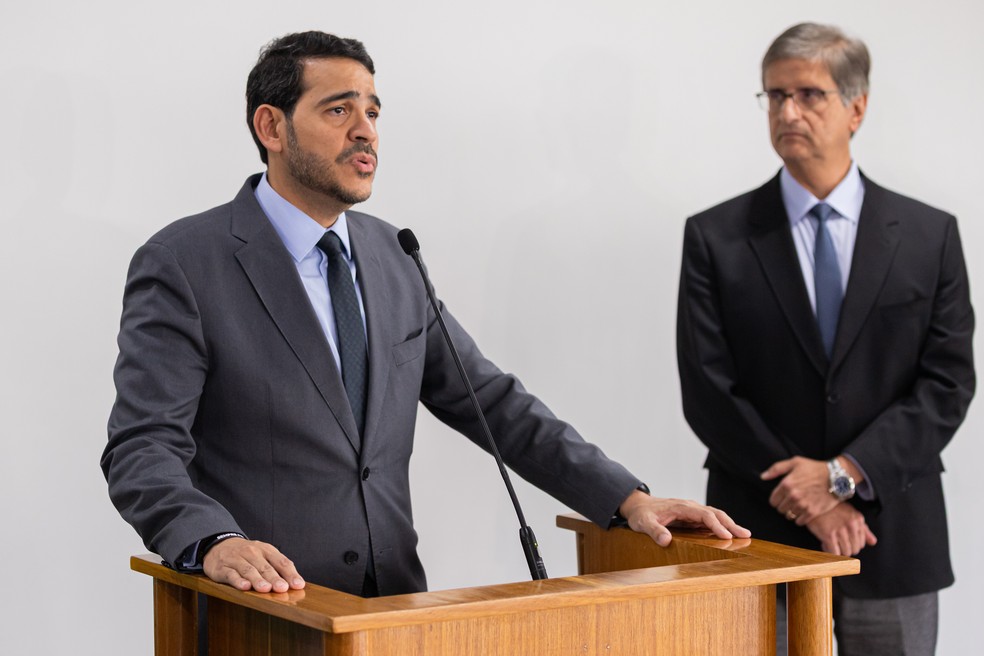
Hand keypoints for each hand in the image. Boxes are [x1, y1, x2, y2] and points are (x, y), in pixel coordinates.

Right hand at [203, 538, 304, 592]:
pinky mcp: (222, 568)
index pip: (281, 561)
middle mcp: (252, 553)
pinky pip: (231, 574)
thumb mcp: (264, 555)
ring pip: (249, 570)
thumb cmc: (247, 554)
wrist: (219, 545)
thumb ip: (278, 568)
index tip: (298, 585)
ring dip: (258, 580)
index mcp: (266, 550)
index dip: (290, 574)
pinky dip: (238, 580)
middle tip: (283, 588)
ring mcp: (236, 559)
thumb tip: (296, 583)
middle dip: (275, 578)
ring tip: (266, 589)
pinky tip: (245, 587)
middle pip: (265, 567)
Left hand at [618, 491, 750, 545]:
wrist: (638, 506)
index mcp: (681, 507)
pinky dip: (721, 526)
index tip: (727, 536)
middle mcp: (690, 507)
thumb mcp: (643, 523)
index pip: (704, 514)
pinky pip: (709, 521)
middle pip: (714, 513)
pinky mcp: (691, 517)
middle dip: (730, 523)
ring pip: (714, 516)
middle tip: (746, 535)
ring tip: (744, 536)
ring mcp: (692, 511)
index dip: (716, 525)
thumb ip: (654, 531)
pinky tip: (729, 535)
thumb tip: (666, 541)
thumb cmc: (641, 514)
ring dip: (729, 525)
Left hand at [761, 456, 837, 524]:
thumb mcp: (795, 462)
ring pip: (789, 516)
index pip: (773, 501)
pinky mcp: (812, 512)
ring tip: (798, 506)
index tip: (782, 498)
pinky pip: (799, 522)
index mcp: (786, 484)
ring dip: (792, 512)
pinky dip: (800, 519)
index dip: (776, 500)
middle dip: (784, 506)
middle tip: (791, 502)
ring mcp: (803, 505)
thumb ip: (776, 469)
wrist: (837, 477)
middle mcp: (793, 496)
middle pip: (780, 509)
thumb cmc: (815, 468)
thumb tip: (763, 477)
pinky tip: (804, 512)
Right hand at [805, 503, 876, 555]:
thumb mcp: (850, 513)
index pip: (861, 543)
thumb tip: (873, 542)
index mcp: (858, 520)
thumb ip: (863, 529)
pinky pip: (834, 553)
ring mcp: (840, 531)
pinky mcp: (828, 535)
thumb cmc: (830, 508)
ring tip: (830, 542)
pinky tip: (824, 543)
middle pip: (854, 549)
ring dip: (837, 550)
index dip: (852, 544)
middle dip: (845, 548)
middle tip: (836, 542)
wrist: (811, 501)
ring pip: (845, 552)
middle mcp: (851, 526)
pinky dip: (829, 551)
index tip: (843, 540)